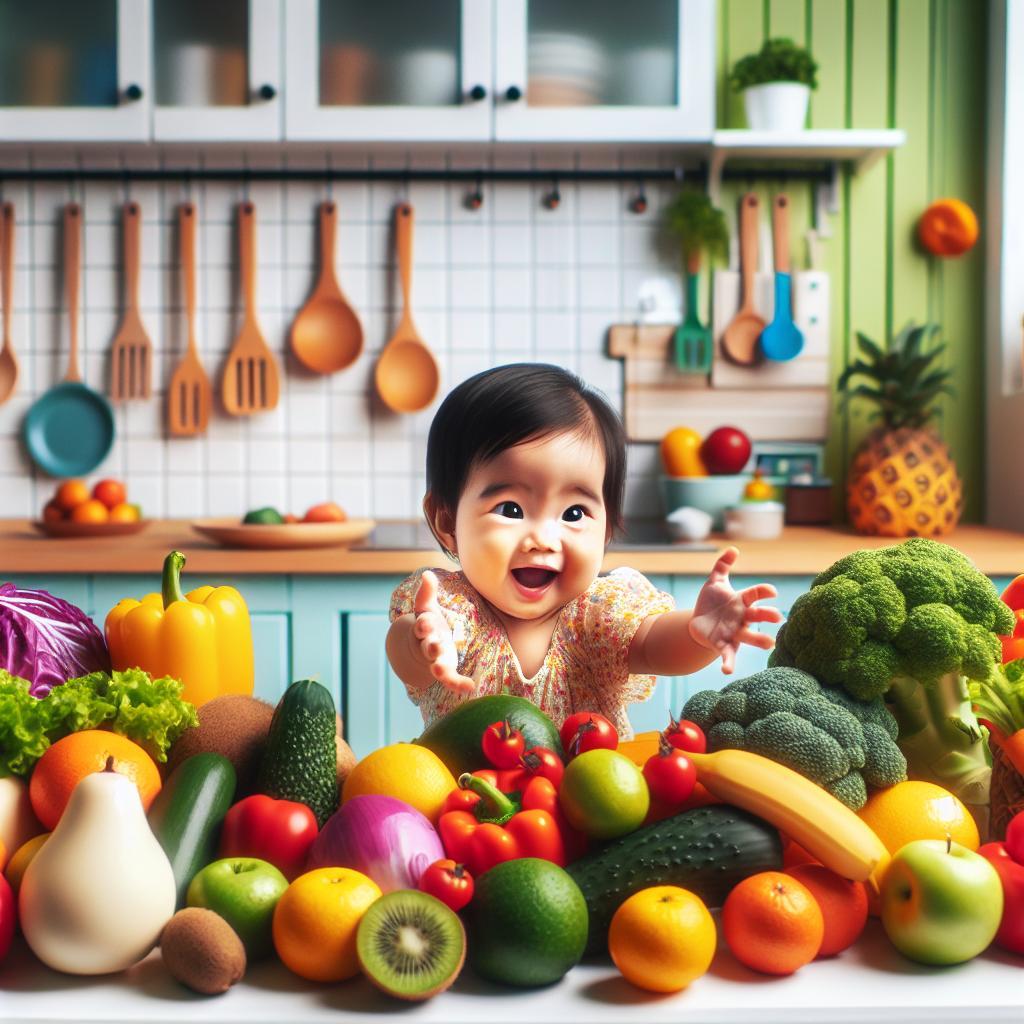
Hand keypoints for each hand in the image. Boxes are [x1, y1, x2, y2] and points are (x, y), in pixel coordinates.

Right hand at [412, 570, 475, 695]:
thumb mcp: (427, 607)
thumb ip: (427, 592)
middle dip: (430, 646)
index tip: (426, 621)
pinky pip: (451, 680)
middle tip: (436, 645)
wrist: (423, 645)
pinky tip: (470, 686)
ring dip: (439, 668)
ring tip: (442, 669)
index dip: (423, 625)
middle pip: (427, 648)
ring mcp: (436, 660)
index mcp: (424, 630)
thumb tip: (427, 574)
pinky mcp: (447, 669)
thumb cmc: (428, 624)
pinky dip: (459, 685)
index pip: (421, 626)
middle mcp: (428, 646)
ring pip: (436, 666)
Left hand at [688, 547, 783, 673]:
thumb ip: (722, 565)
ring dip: (758, 640)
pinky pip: (727, 655)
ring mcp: (733, 633)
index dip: (763, 592)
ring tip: (770, 644)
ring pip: (748, 637)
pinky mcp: (722, 645)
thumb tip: (733, 549)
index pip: (755, 595)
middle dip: (766, 615)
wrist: (697, 624)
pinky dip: (728, 664)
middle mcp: (741, 618)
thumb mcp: (715, 582)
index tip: (772, 591)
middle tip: (778, 616)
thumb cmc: (711, 603)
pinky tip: (726, 671)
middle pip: (756, 616)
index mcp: (741, 602)